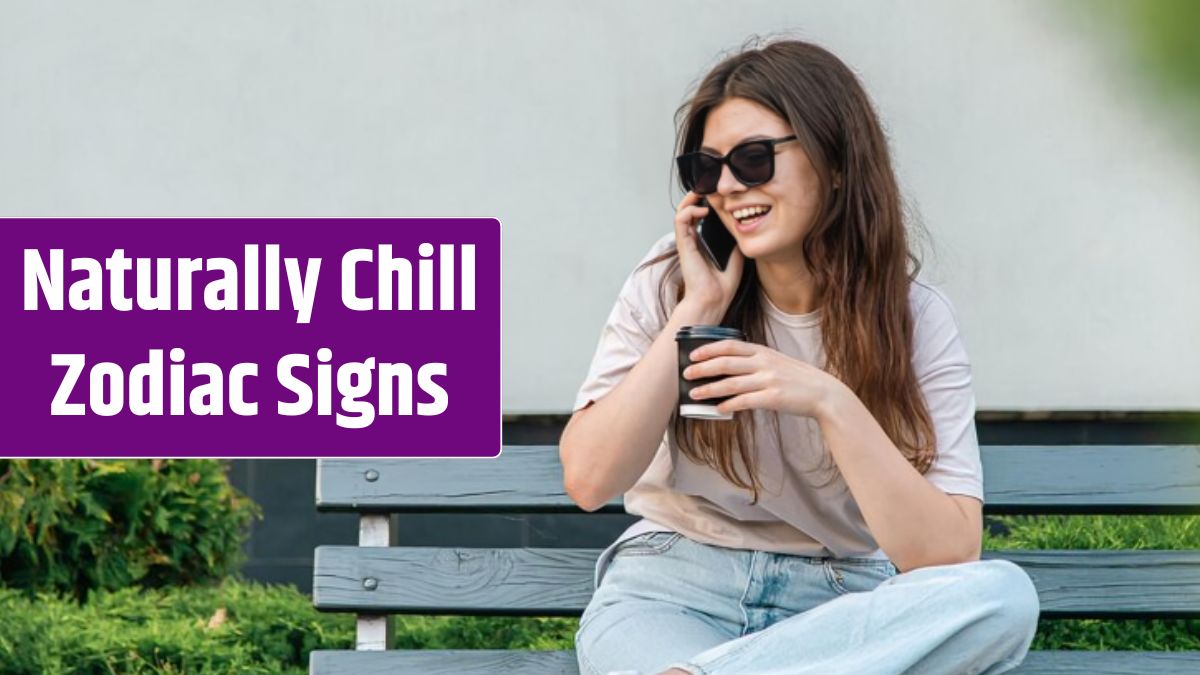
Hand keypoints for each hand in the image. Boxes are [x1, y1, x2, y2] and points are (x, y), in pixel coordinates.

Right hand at [673, 191, 743, 316]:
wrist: (713, 300)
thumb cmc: (722, 285)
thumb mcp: (736, 257)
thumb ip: (736, 242)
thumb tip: (745, 228)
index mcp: (702, 244)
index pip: (700, 217)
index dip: (706, 203)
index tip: (719, 195)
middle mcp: (692, 241)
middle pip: (689, 211)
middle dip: (697, 197)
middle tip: (710, 187)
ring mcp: (687, 242)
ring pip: (682, 212)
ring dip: (690, 199)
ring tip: (703, 192)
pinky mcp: (683, 245)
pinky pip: (680, 220)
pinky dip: (689, 210)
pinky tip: (702, 210)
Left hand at [682, 340, 843, 419]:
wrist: (824, 393)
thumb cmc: (797, 379)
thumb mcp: (776, 361)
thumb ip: (755, 361)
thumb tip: (729, 367)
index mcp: (763, 352)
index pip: (730, 345)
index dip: (709, 349)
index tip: (693, 354)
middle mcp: (764, 363)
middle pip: (726, 363)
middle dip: (703, 368)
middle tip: (686, 373)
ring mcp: (768, 380)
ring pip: (731, 383)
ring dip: (710, 388)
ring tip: (694, 394)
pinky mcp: (773, 398)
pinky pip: (745, 401)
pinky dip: (729, 405)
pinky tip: (718, 409)